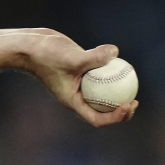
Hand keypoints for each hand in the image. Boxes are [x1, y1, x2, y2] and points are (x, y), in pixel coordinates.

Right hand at [20, 28, 138, 127]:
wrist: (31, 46)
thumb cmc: (46, 55)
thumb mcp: (71, 58)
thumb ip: (94, 58)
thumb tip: (115, 52)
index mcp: (73, 101)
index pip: (97, 119)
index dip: (115, 117)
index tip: (128, 105)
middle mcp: (77, 96)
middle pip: (102, 111)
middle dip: (121, 111)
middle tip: (134, 100)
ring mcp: (78, 85)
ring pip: (101, 94)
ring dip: (117, 93)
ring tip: (131, 83)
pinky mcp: (80, 72)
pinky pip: (99, 77)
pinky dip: (110, 74)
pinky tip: (120, 62)